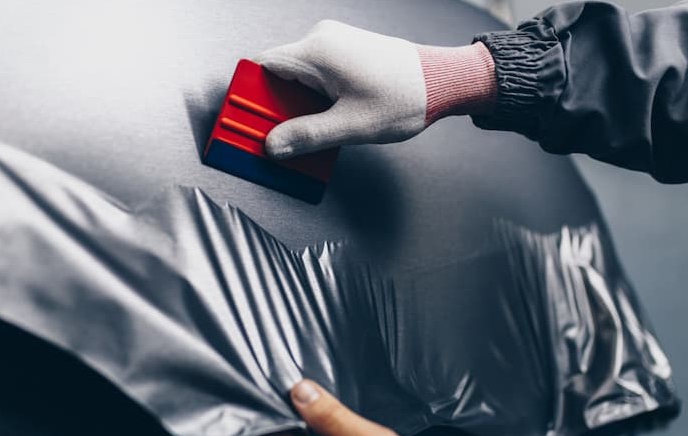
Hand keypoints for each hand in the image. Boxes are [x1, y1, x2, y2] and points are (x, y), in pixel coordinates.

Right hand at [255, 20, 496, 159]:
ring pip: (297, 76)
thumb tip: (274, 144)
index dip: (248, 95)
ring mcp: (335, 44)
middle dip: (274, 107)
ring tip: (311, 132)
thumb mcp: (351, 126)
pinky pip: (315, 74)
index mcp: (317, 52)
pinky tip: (326, 120)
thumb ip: (307, 136)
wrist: (443, 80)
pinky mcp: (346, 53)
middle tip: (278, 136)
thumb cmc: (405, 97)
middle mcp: (322, 40)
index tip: (245, 119)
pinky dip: (313, 98)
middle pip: (277, 74)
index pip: (261, 66)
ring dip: (297, 106)